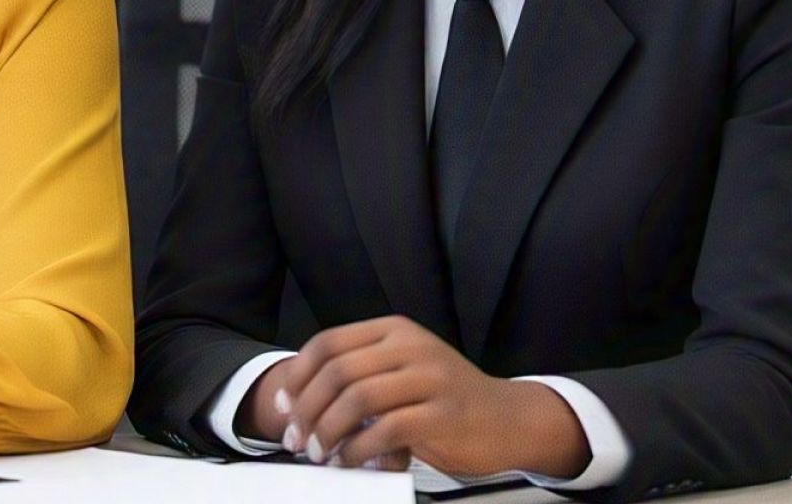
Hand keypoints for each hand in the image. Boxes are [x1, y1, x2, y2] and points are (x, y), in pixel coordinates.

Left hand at [257, 316, 588, 478]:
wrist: (508, 420)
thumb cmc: (444, 399)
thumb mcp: (402, 370)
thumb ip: (360, 374)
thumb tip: (298, 400)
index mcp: (394, 330)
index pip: (328, 343)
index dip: (298, 376)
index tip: (283, 407)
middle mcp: (410, 345)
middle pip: (337, 371)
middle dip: (307, 409)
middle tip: (296, 440)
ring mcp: (430, 377)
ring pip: (358, 398)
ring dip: (329, 431)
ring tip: (319, 454)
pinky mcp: (444, 413)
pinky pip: (387, 430)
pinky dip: (360, 450)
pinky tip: (351, 463)